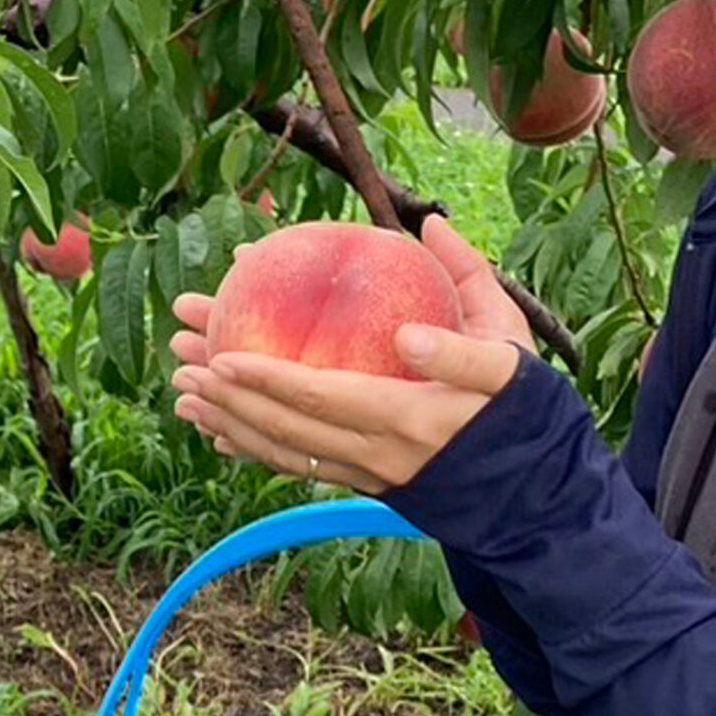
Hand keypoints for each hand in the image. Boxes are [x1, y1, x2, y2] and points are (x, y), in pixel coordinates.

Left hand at [168, 215, 534, 491]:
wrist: (535, 492)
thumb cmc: (523, 406)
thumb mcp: (510, 341)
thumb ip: (469, 283)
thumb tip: (430, 223)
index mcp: (414, 413)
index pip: (328, 398)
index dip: (273, 381)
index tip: (226, 356)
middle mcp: (382, 452)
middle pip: (287, 426)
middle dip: (226, 394)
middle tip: (181, 354)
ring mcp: (368, 474)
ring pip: (284, 453)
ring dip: (227, 423)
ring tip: (180, 390)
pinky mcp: (363, 485)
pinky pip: (297, 469)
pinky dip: (252, 450)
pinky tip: (215, 429)